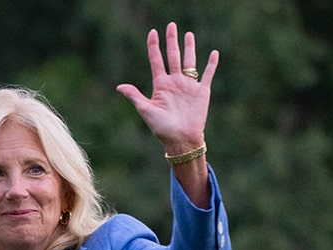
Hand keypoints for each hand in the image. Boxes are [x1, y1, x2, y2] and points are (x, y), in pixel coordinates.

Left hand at [116, 22, 218, 155]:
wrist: (181, 139)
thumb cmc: (162, 128)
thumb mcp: (146, 110)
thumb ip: (135, 96)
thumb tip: (119, 87)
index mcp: (160, 85)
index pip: (156, 61)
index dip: (154, 46)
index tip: (152, 32)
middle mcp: (174, 82)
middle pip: (172, 56)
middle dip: (171, 41)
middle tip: (171, 25)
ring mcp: (188, 86)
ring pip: (189, 61)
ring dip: (189, 48)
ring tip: (188, 34)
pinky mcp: (201, 92)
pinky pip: (207, 74)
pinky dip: (211, 64)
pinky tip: (213, 53)